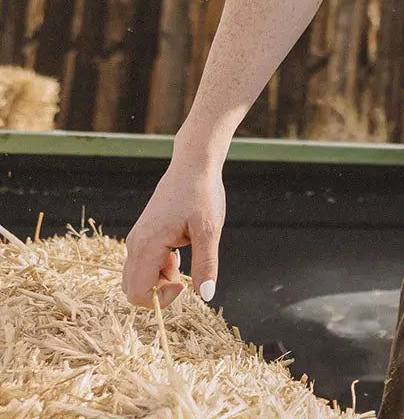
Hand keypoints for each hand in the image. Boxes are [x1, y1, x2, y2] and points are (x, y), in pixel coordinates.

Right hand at [121, 159, 225, 309]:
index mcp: (147, 245)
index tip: (185, 283)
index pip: (138, 294)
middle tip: (183, 274)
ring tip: (182, 258)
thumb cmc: (201, 194)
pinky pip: (142, 264)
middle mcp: (135, 244)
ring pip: (137, 278)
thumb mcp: (210, 230)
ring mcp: (136, 239)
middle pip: (133, 290)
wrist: (193, 165)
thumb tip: (206, 295)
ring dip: (159, 279)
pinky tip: (178, 251)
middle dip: (158, 292)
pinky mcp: (142, 235)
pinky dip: (158, 267)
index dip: (161, 299)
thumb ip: (206, 264)